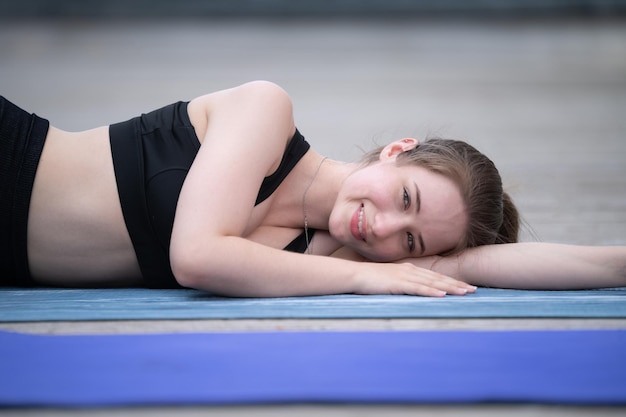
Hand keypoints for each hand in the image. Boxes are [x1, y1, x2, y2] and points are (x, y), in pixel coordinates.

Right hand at [353, 261, 475, 296]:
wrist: (354, 274)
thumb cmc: (369, 279)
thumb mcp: (388, 280)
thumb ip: (400, 283)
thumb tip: (410, 290)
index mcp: (408, 270)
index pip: (434, 276)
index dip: (450, 280)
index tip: (465, 286)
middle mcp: (410, 271)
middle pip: (437, 278)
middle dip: (456, 284)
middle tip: (473, 290)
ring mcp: (404, 276)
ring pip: (432, 282)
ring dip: (449, 287)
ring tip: (464, 292)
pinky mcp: (397, 283)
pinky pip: (417, 288)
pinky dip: (431, 291)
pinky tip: (441, 294)